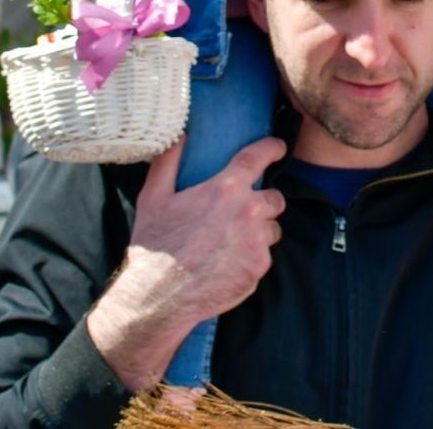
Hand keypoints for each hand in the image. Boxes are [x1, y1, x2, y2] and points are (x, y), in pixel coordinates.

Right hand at [87, 136, 286, 390]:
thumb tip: (181, 135)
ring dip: (258, 232)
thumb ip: (169, 161)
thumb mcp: (154, 197)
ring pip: (271, 230)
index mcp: (226, 189)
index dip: (272, 148)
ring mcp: (257, 243)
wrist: (159, 296)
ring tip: (231, 242)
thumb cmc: (156, 245)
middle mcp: (249, 212)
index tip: (278, 148)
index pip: (259, 157)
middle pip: (275, 199)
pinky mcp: (258, 269)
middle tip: (241, 212)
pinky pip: (263, 257)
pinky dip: (251, 258)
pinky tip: (228, 264)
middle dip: (262, 203)